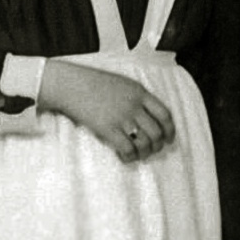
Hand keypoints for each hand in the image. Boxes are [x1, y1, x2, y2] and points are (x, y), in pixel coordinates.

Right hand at [38, 61, 174, 161]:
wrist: (69, 84)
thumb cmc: (91, 83)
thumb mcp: (120, 83)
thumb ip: (135, 97)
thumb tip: (145, 117)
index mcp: (139, 92)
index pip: (165, 114)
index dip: (170, 130)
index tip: (168, 139)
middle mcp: (134, 105)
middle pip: (157, 131)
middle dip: (157, 145)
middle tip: (151, 150)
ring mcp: (121, 117)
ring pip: (145, 142)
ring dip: (144, 153)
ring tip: (138, 155)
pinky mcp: (107, 128)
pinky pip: (127, 148)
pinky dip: (130, 156)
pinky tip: (125, 156)